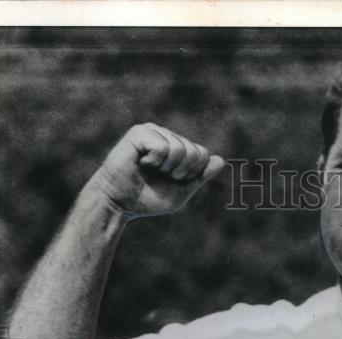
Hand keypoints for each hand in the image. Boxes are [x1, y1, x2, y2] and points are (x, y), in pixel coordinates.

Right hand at [89, 123, 224, 217]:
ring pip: (180, 148)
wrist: (119, 203)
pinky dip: (155, 162)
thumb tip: (222, 160)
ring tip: (151, 170)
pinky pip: (162, 147)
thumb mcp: (181, 192)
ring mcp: (153, 132)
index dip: (192, 174)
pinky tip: (142, 163)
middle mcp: (167, 136)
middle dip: (182, 172)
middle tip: (161, 176)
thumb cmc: (148, 199)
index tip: (174, 181)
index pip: (202, 154)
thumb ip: (200, 176)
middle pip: (195, 151)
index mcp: (178, 149)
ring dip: (167, 168)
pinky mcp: (139, 132)